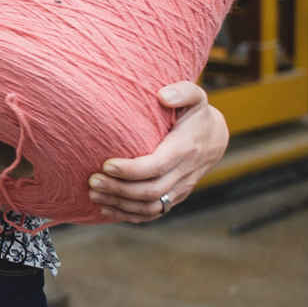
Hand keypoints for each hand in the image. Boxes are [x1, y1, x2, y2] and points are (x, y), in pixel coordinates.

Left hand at [88, 81, 228, 223]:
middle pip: (150, 191)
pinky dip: (128, 215)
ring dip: (120, 204)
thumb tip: (162, 96)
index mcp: (185, 149)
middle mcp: (184, 173)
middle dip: (119, 189)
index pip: (157, 166)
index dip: (131, 170)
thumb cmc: (196, 114)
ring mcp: (180, 189)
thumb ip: (183, 91)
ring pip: (150, 207)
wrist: (215, 137)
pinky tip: (106, 208)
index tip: (106, 164)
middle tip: (92, 180)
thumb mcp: (196, 97)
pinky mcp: (174, 197)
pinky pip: (153, 213)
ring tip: (93, 194)